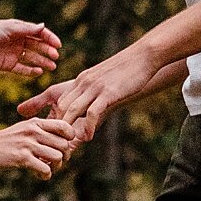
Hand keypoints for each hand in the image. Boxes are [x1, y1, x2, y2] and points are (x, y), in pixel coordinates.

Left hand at [0, 18, 62, 76]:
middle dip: (48, 51)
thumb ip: (27, 29)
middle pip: (38, 46)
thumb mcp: (9, 29)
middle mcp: (18, 41)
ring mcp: (14, 53)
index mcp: (19, 29)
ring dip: (43, 61)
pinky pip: (23, 69)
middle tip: (55, 57)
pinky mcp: (8, 65)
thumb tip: (43, 26)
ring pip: (32, 58)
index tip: (58, 45)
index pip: (39, 33)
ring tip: (52, 67)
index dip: (50, 38)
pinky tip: (39, 72)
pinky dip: (31, 71)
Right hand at [0, 115, 82, 174]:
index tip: (63, 148)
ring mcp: (28, 144)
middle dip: (64, 157)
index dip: (69, 138)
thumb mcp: (23, 129)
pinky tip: (39, 175)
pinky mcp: (22, 158)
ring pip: (57, 157)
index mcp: (35, 123)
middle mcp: (34, 131)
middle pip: (64, 145)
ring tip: (47, 169)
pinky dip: (46, 175)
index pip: (65, 126)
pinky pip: (45, 169)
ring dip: (55, 167)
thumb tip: (61, 142)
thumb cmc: (5, 141)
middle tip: (55, 163)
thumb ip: (40, 132)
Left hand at [18, 46, 151, 142]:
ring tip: (68, 144)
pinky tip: (88, 137)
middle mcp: (84, 82)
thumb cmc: (126, 70)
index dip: (57, 118)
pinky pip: (92, 112)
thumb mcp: (104, 77)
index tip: (57, 134)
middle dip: (58, 126)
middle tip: (58, 143)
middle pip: (63, 106)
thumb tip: (90, 105)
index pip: (62, 100)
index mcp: (82, 79)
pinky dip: (88, 126)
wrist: (143, 56)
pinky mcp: (108, 92)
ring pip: (73, 109)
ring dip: (69, 128)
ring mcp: (95, 87)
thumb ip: (94, 89)